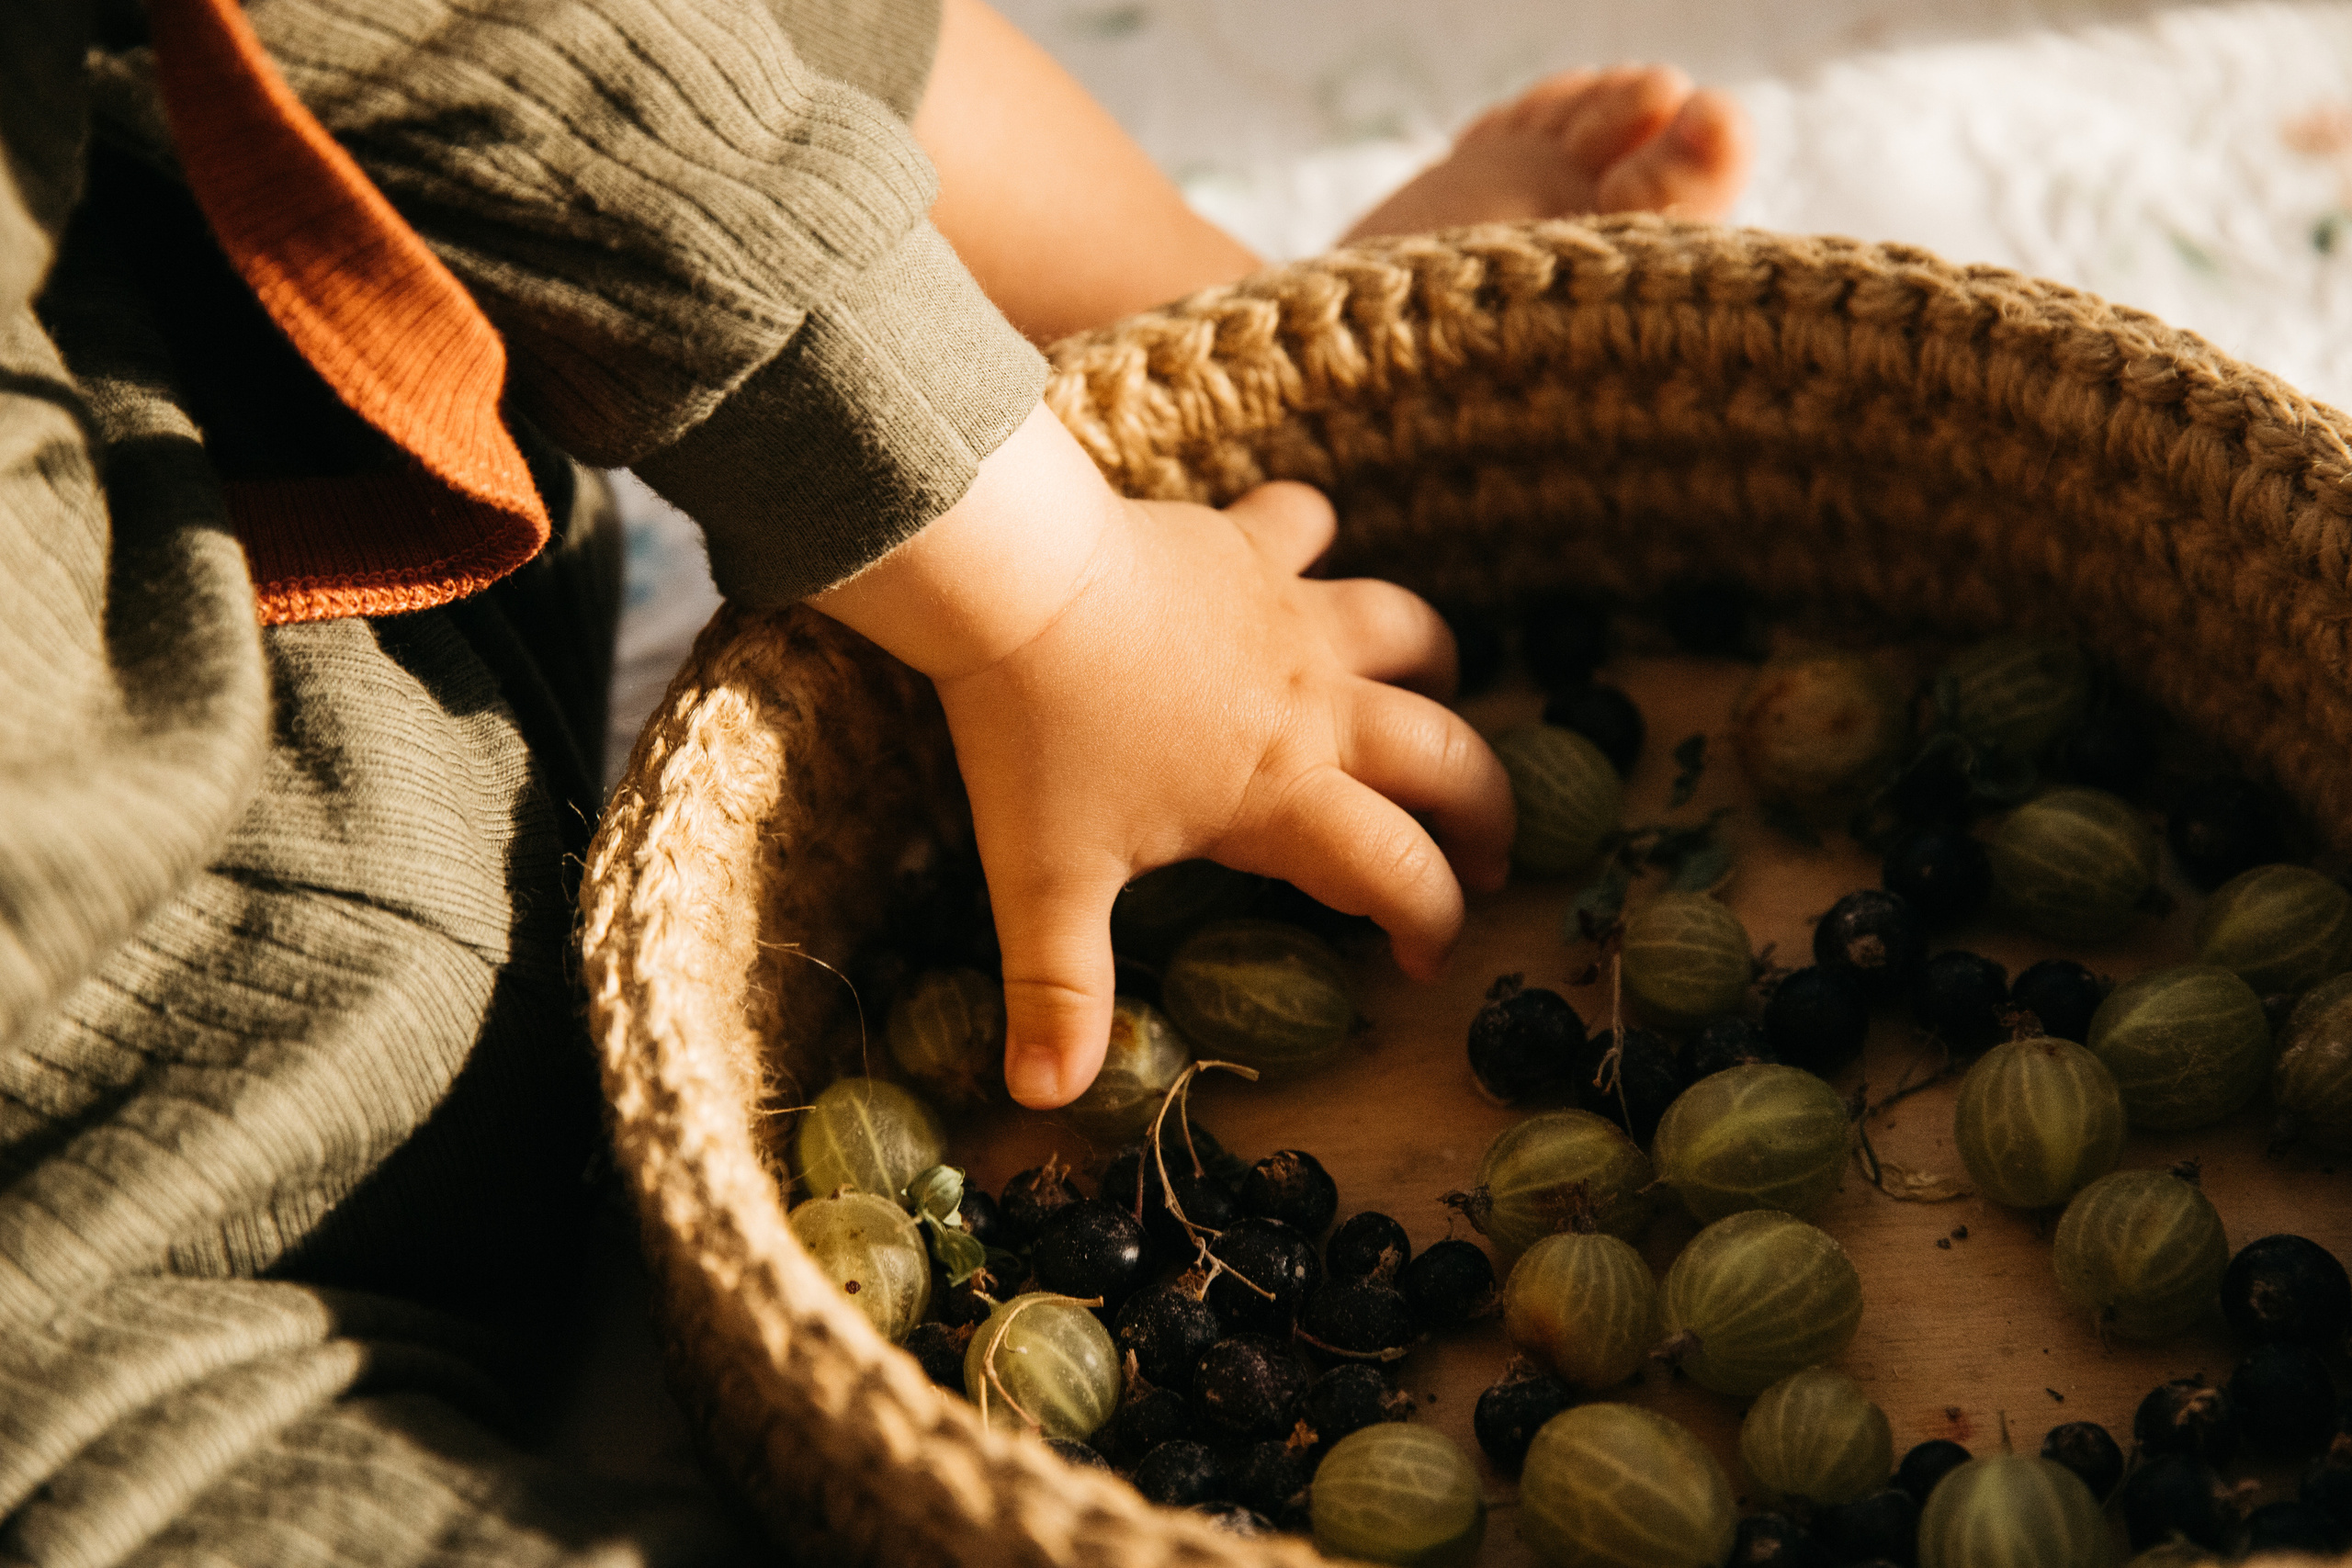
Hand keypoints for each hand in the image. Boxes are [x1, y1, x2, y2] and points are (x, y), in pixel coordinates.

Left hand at [812, 404, 1512, 1107]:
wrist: (1017, 583)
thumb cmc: (1037, 737)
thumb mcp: (1044, 882)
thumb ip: (1059, 994)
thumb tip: (1046, 1099)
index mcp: (1285, 793)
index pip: (1399, 870)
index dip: (1431, 923)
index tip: (1425, 963)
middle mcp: (1314, 702)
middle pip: (1448, 753)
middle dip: (1486, 810)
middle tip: (1484, 855)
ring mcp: (1288, 615)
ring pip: (1407, 630)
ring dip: (1434, 667)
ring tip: (1430, 702)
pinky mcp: (1244, 546)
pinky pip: (1302, 527)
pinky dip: (1310, 536)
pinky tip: (1303, 546)